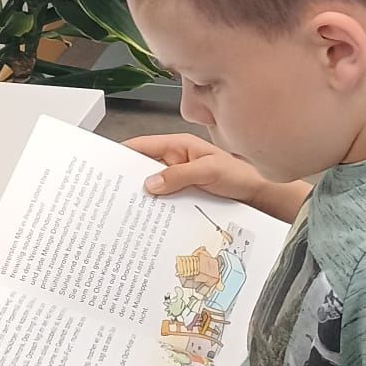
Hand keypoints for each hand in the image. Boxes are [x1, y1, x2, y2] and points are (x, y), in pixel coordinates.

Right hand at [125, 133, 269, 206]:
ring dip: (141, 196)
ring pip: (152, 186)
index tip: (106, 164)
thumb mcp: (210, 171)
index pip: (144, 146)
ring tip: (125, 209)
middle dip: (128, 179)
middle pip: (143, 168)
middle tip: (111, 194)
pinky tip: (147, 219)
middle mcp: (176, 161)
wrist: (258, 194)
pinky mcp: (182, 195)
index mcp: (179, 147)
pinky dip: (154, 207)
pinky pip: (163, 199)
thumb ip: (180, 175)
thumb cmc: (241, 175)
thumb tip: (150, 183)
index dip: (123, 153)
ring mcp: (178, 179)